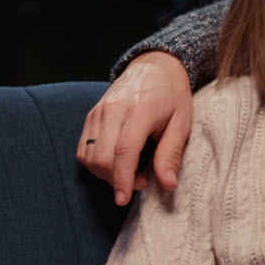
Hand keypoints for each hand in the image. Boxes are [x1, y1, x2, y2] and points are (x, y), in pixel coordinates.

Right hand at [77, 52, 192, 205]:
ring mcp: (98, 111)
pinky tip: (115, 162)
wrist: (155, 66)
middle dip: (116, 179)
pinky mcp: (91, 115)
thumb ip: (171, 154)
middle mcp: (113, 110)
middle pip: (102, 157)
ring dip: (104, 173)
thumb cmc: (172, 95)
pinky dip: (95, 163)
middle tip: (140, 181)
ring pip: (88, 155)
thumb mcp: (182, 123)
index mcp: (139, 111)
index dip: (122, 179)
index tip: (123, 199)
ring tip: (128, 172)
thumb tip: (168, 185)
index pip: (123, 152)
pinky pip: (83, 148)